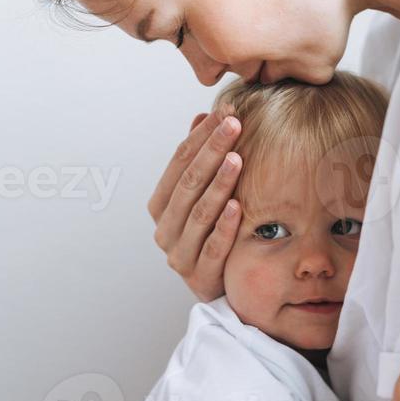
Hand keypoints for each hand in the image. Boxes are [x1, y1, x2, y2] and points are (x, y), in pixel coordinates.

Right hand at [148, 108, 242, 300]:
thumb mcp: (200, 197)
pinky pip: (213, 248)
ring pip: (199, 214)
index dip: (201, 136)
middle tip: (234, 125)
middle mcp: (164, 229)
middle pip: (188, 183)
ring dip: (219, 184)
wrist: (217, 287)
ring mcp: (179, 254)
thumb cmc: (209, 234)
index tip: (224, 113)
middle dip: (212, 151)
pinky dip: (225, 226)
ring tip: (237, 159)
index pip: (178, 162)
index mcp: (160, 206)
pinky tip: (239, 206)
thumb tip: (202, 116)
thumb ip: (197, 160)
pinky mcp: (199, 277)